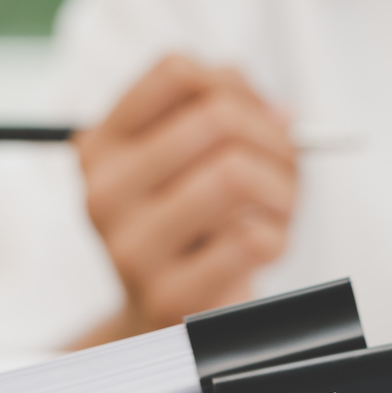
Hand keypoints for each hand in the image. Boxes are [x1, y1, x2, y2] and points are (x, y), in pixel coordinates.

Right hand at [70, 55, 296, 347]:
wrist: (170, 321)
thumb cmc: (196, 228)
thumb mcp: (197, 162)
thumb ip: (225, 111)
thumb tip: (277, 111)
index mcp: (101, 146)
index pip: (176, 71)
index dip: (236, 85)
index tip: (259, 115)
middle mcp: (103, 191)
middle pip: (216, 117)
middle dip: (275, 138)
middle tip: (290, 165)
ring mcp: (129, 247)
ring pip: (235, 173)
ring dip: (283, 188)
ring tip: (283, 207)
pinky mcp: (167, 296)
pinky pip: (252, 240)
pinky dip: (279, 237)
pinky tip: (268, 246)